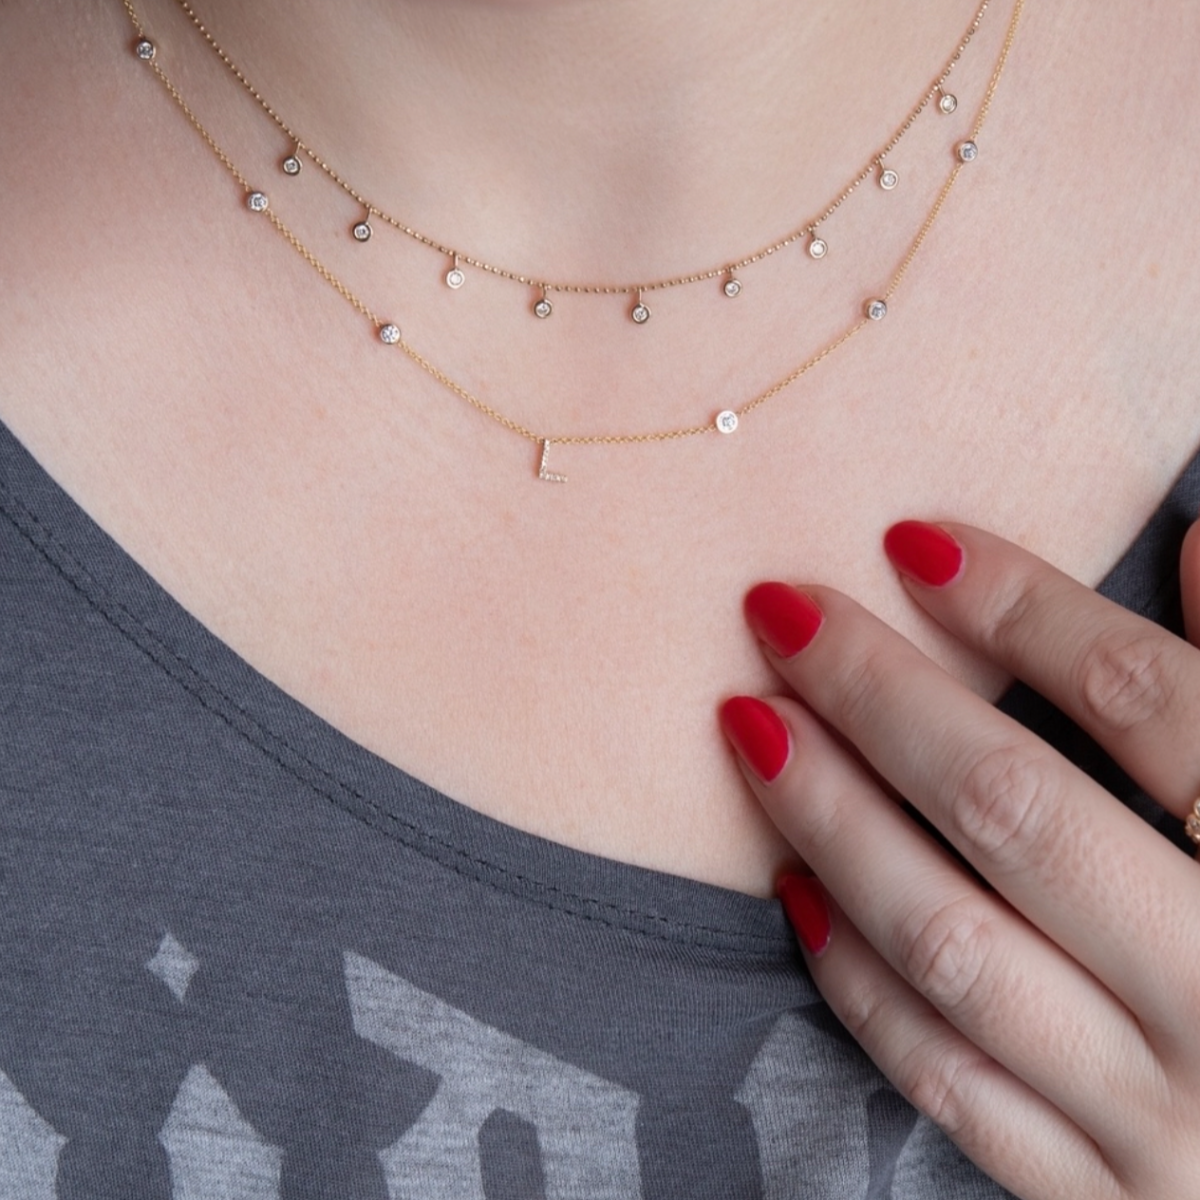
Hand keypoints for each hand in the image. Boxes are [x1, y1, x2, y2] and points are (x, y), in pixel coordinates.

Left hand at [719, 519, 1199, 1199]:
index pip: (1155, 705)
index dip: (1027, 608)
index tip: (914, 543)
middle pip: (1018, 814)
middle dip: (881, 698)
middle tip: (781, 612)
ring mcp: (1165, 1117)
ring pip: (952, 944)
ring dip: (833, 821)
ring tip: (754, 726)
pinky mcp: (1101, 1196)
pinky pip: (947, 1079)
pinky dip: (858, 978)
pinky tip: (793, 884)